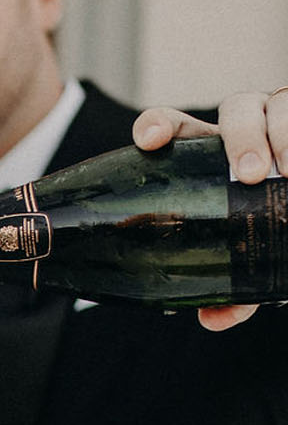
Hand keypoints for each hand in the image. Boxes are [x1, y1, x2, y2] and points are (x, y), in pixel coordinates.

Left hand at [133, 90, 287, 327]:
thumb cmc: (267, 228)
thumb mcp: (247, 257)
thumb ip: (229, 288)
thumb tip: (211, 319)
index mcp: (209, 153)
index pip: (175, 125)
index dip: (158, 125)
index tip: (150, 142)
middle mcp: (245, 126)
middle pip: (236, 110)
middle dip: (242, 136)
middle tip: (250, 174)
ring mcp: (280, 117)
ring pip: (277, 105)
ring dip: (284, 134)